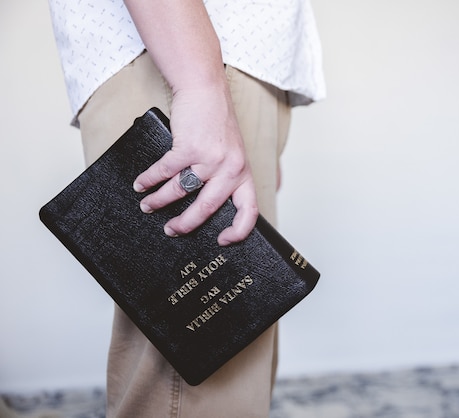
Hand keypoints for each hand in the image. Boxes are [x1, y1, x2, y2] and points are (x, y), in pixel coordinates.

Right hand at [133, 87, 257, 244]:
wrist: (206, 90)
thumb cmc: (217, 122)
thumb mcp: (233, 152)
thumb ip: (226, 176)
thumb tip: (211, 203)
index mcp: (243, 173)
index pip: (249, 211)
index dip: (238, 231)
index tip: (223, 240)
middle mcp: (230, 168)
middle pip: (207, 208)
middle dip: (185, 224)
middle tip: (172, 230)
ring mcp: (210, 159)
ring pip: (181, 191)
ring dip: (159, 201)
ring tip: (148, 206)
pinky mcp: (189, 148)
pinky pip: (165, 172)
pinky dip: (149, 180)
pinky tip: (141, 185)